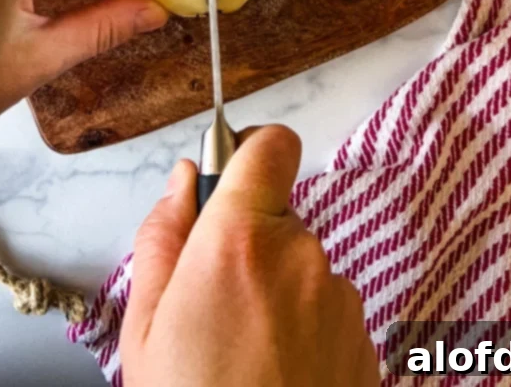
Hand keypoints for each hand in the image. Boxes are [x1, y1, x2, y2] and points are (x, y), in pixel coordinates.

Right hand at [121, 126, 378, 386]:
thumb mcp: (144, 327)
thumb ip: (162, 236)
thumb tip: (183, 181)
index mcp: (240, 239)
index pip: (268, 146)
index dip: (248, 155)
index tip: (229, 182)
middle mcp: (301, 257)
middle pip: (278, 219)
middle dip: (249, 249)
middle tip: (213, 310)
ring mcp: (340, 301)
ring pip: (303, 270)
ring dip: (278, 296)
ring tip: (244, 359)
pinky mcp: (366, 342)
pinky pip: (327, 312)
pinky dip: (305, 333)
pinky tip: (277, 378)